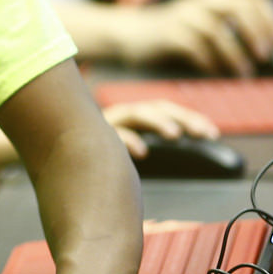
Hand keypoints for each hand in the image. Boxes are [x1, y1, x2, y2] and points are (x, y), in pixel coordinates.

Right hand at [101, 99, 220, 159]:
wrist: (60, 158)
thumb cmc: (98, 161)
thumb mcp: (131, 155)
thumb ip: (153, 156)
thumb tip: (182, 166)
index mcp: (136, 119)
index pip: (168, 111)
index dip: (191, 119)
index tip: (212, 134)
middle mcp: (124, 115)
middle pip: (159, 108)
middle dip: (184, 118)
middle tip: (205, 134)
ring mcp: (108, 122)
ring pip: (137, 113)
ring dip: (159, 122)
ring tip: (175, 135)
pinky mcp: (92, 134)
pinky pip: (113, 132)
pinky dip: (129, 140)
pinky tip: (142, 152)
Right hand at [123, 0, 272, 74]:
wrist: (133, 34)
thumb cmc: (177, 34)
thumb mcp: (206, 24)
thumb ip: (233, 31)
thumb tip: (267, 52)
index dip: (269, 19)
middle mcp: (201, 0)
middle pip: (237, 8)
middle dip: (255, 32)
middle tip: (265, 55)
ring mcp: (184, 15)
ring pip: (217, 31)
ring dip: (234, 54)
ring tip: (244, 73)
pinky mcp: (169, 33)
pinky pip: (196, 48)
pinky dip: (211, 62)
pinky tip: (218, 74)